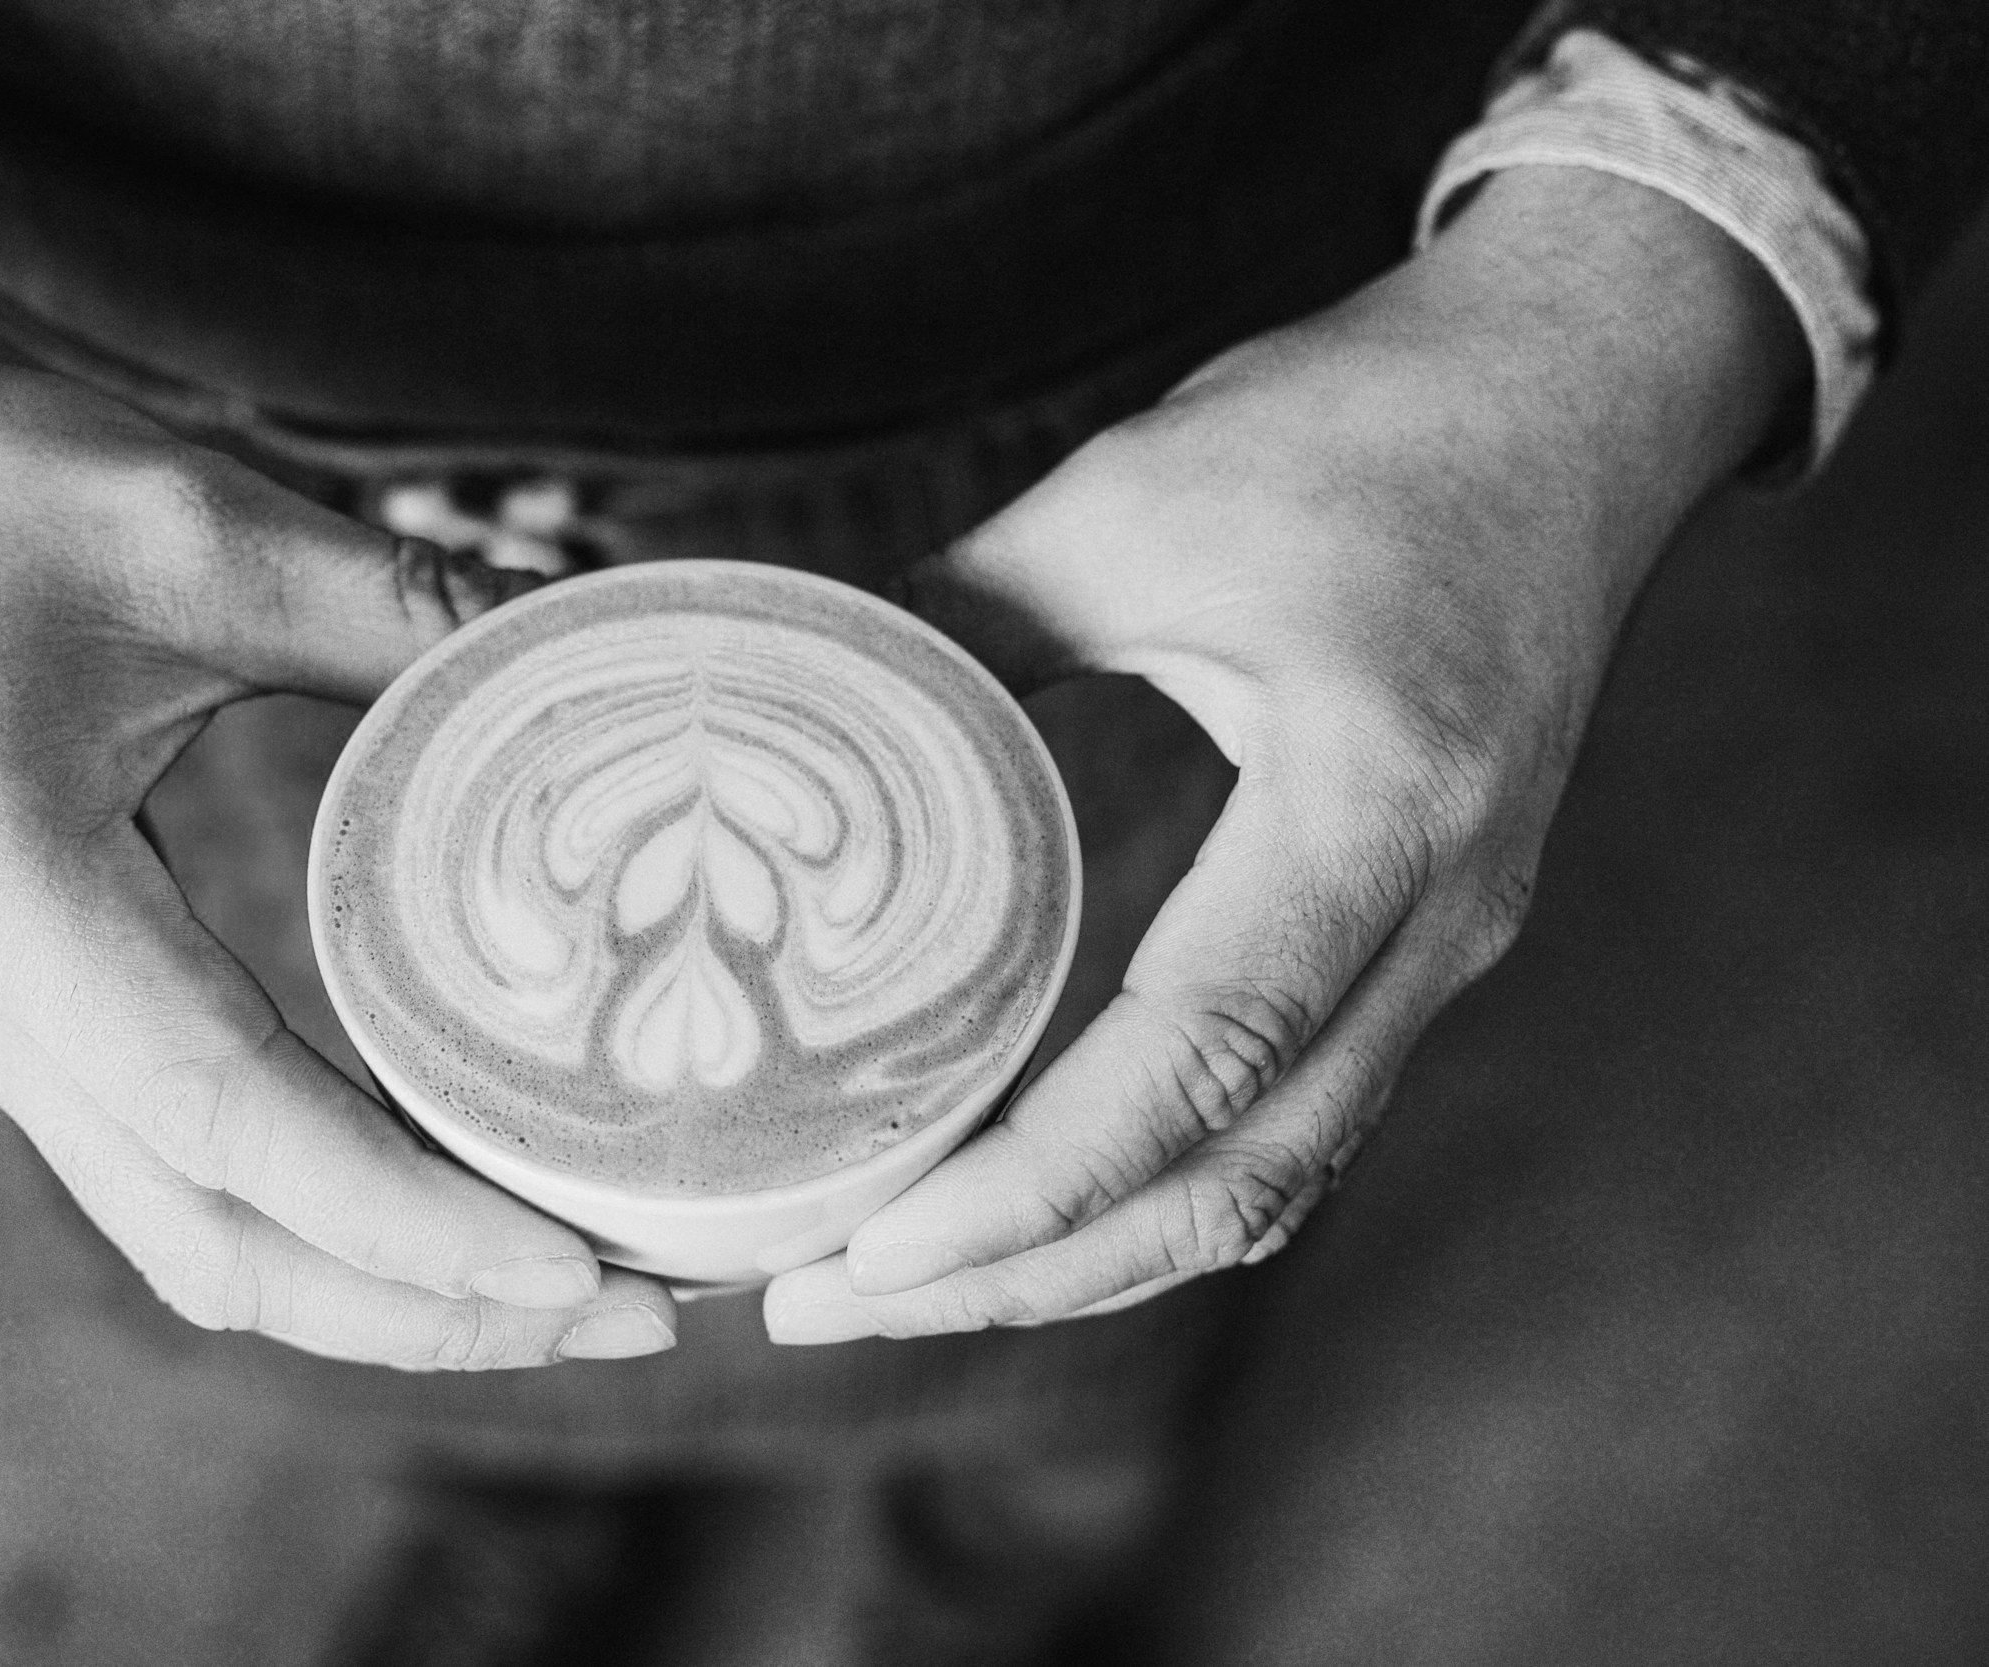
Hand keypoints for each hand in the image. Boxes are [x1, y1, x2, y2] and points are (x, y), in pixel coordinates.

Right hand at [0, 101, 677, 1367]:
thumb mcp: (191, 529)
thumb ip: (396, 604)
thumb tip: (600, 634)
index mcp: (10, 910)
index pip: (234, 1123)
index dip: (410, 1221)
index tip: (576, 1272)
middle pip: (225, 1247)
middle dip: (432, 1309)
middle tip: (638, 1311)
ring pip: (200, 1236)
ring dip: (383, 1286)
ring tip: (571, 1279)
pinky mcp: (21, 1011)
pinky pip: (180, 1172)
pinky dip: (323, 1215)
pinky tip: (445, 1183)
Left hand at [765, 166, 1805, 1341]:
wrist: (1571, 394)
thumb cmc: (1365, 427)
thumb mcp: (1131, 501)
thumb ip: (951, 621)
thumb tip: (772, 707)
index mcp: (1377, 804)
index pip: (1201, 1059)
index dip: (1033, 1186)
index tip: (867, 1249)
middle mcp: (1438, 916)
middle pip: (1238, 1179)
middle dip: (1028, 1274)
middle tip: (827, 1302)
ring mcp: (1447, 946)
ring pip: (1272, 1180)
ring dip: (1091, 1259)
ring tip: (903, 1280)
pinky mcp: (1422, 944)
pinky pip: (1294, 1123)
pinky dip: (1160, 1194)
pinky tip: (1036, 1203)